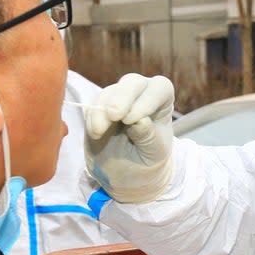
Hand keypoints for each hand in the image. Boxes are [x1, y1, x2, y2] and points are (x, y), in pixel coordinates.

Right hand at [83, 74, 174, 203]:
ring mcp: (118, 98)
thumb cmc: (147, 159)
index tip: (135, 120)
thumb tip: (139, 121)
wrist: (125, 172)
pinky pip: (93, 105)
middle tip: (114, 115)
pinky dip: (92, 117)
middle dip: (122, 97)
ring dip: (102, 110)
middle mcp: (141, 94)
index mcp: (161, 101)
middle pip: (133, 82)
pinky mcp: (99, 107)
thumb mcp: (153, 153)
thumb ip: (148, 136)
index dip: (148, 99)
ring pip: (109, 93)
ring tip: (99, 131)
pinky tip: (95, 133)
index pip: (159, 88)